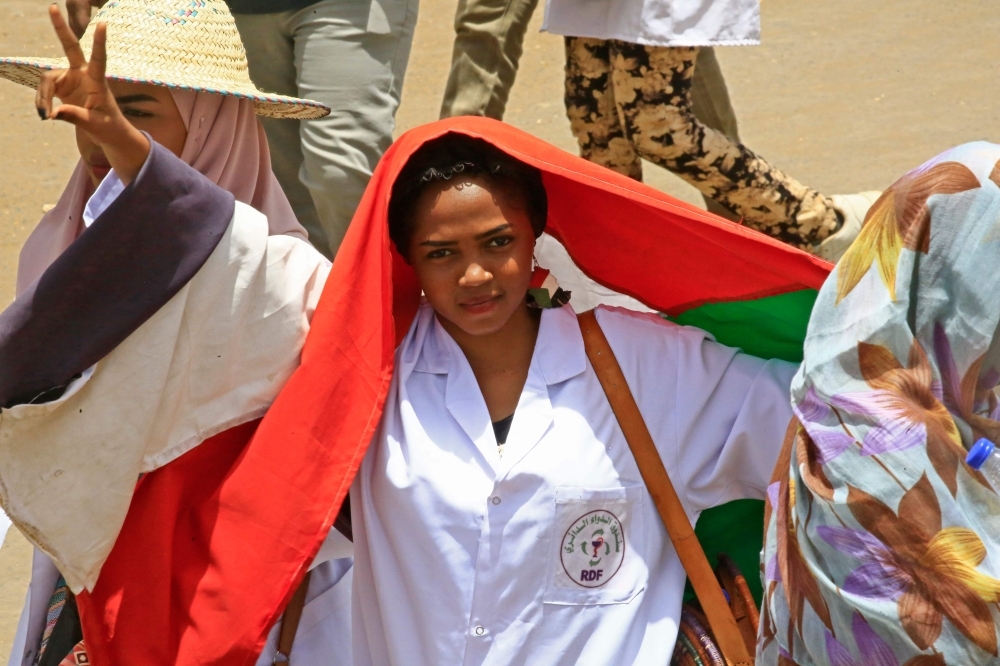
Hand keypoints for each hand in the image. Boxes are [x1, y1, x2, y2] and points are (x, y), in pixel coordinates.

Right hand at [37, 4, 148, 183]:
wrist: (108, 132)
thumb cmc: (109, 127)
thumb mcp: (95, 125)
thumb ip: (75, 116)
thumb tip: (53, 113)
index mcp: (97, 81)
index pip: (99, 59)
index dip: (99, 43)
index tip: (103, 24)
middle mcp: (82, 75)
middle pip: (70, 47)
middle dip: (61, 28)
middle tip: (52, 6)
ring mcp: (70, 79)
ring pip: (48, 80)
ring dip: (43, 97)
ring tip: (45, 116)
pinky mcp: (61, 87)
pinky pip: (45, 90)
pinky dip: (42, 103)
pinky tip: (45, 115)